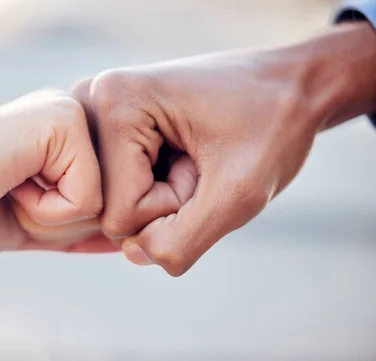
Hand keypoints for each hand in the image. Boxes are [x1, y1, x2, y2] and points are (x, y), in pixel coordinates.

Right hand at [0, 90, 115, 254]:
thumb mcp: (33, 225)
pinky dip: (44, 212)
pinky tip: (7, 184)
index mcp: (67, 137)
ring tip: (6, 188)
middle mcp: (74, 115)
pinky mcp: (61, 121)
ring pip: (104, 204)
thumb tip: (122, 241)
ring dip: (48, 218)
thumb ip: (77, 229)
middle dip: (58, 223)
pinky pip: (87, 198)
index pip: (108, 204)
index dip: (61, 225)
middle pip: (112, 205)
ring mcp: (69, 112)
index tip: (11, 201)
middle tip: (7, 196)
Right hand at [75, 23, 375, 274]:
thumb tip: (133, 254)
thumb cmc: (273, 125)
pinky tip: (174, 154)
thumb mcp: (239, 194)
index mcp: (113, 101)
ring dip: (157, 194)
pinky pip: (114, 187)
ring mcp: (93, 112)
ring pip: (110, 201)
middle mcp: (91, 100)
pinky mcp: (105, 123)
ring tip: (191, 156)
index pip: (118, 214)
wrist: (291, 84)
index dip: (172, 208)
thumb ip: (183, 240)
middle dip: (161, 202)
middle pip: (107, 208)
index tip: (205, 166)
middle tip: (200, 162)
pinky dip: (150, 184)